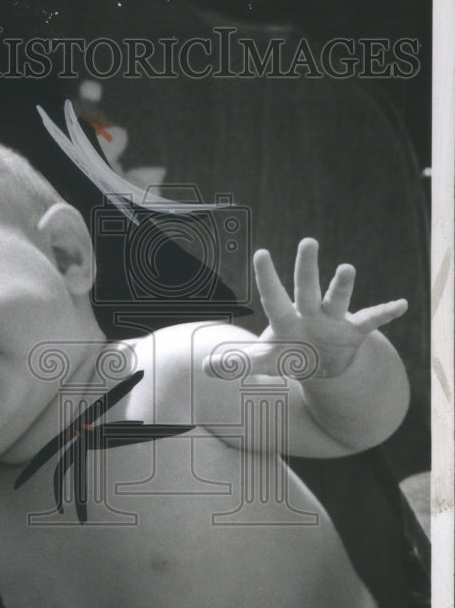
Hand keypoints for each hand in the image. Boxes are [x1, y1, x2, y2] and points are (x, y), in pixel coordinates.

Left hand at [250, 238, 406, 377]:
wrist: (321, 366)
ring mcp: (333, 320)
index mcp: (284, 318)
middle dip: (307, 267)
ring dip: (343, 285)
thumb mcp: (264, 360)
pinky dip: (386, 312)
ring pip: (338, 300)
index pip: (273, 296)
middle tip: (308, 241)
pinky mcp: (353, 332)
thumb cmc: (288, 353)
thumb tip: (206, 366)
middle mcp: (309, 312)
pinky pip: (371, 320)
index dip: (267, 277)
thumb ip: (238, 362)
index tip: (261, 252)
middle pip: (306, 288)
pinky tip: (401, 305)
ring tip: (347, 267)